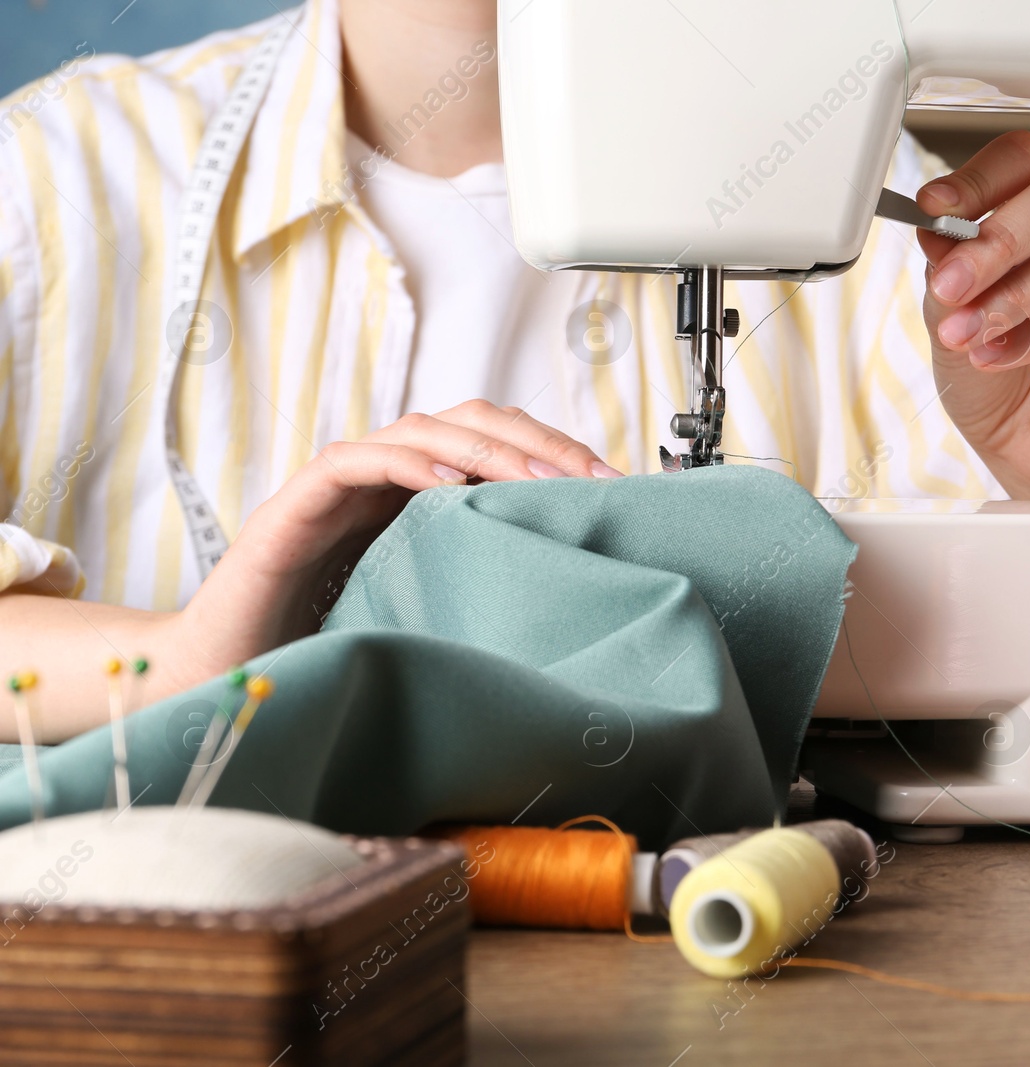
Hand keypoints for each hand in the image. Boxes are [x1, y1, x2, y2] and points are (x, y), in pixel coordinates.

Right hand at [170, 400, 619, 686]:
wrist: (228, 680)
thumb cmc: (329, 649)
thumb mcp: (431, 611)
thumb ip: (484, 583)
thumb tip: (578, 592)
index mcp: (419, 498)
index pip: (498, 444)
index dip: (557, 453)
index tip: (615, 486)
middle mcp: (384, 480)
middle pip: (470, 421)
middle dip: (539, 442)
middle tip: (596, 476)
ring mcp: (339, 486)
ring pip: (421, 429)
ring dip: (488, 447)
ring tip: (540, 480)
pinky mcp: (296, 506)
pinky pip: (356, 462)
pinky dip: (406, 464)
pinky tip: (450, 486)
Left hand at [916, 131, 1029, 500]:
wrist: (1029, 448)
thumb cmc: (999, 375)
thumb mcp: (951, 314)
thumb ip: (949, 266)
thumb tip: (938, 227)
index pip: (1026, 159)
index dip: (978, 179)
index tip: (933, 208)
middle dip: (996, 241)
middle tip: (951, 284)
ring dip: (1013, 295)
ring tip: (968, 333)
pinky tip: (1001, 355)